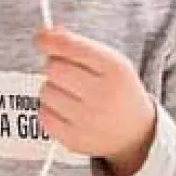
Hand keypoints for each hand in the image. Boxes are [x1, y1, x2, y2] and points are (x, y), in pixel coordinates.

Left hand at [35, 26, 156, 175]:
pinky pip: (43, 114)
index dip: (50, 40)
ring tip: (71, 95)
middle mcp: (103, 95)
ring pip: (45, 91)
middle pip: (53, 68)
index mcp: (115, 69)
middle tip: (68, 73)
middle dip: (55, 66)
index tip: (41, 38)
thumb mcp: (111, 62)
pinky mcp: (74, 139)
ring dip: (52, 89)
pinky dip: (50, 110)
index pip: (72, 48)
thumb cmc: (118, 91)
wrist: (134, 133)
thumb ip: (79, 46)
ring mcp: (88, 121)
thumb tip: (44, 35)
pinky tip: (67, 111)